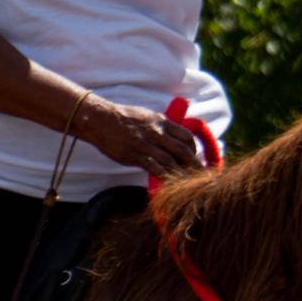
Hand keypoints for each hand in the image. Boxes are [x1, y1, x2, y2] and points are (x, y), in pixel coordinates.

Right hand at [76, 95, 201, 176]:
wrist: (101, 119)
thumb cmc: (123, 118)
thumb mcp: (147, 116)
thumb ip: (160, 127)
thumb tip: (171, 137)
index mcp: (162, 122)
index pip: (186, 136)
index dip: (194, 148)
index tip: (194, 157)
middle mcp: (157, 132)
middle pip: (183, 150)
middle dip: (194, 164)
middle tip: (200, 175)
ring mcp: (146, 144)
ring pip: (171, 161)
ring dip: (182, 173)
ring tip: (189, 183)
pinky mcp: (135, 155)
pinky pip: (155, 168)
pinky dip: (164, 177)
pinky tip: (170, 185)